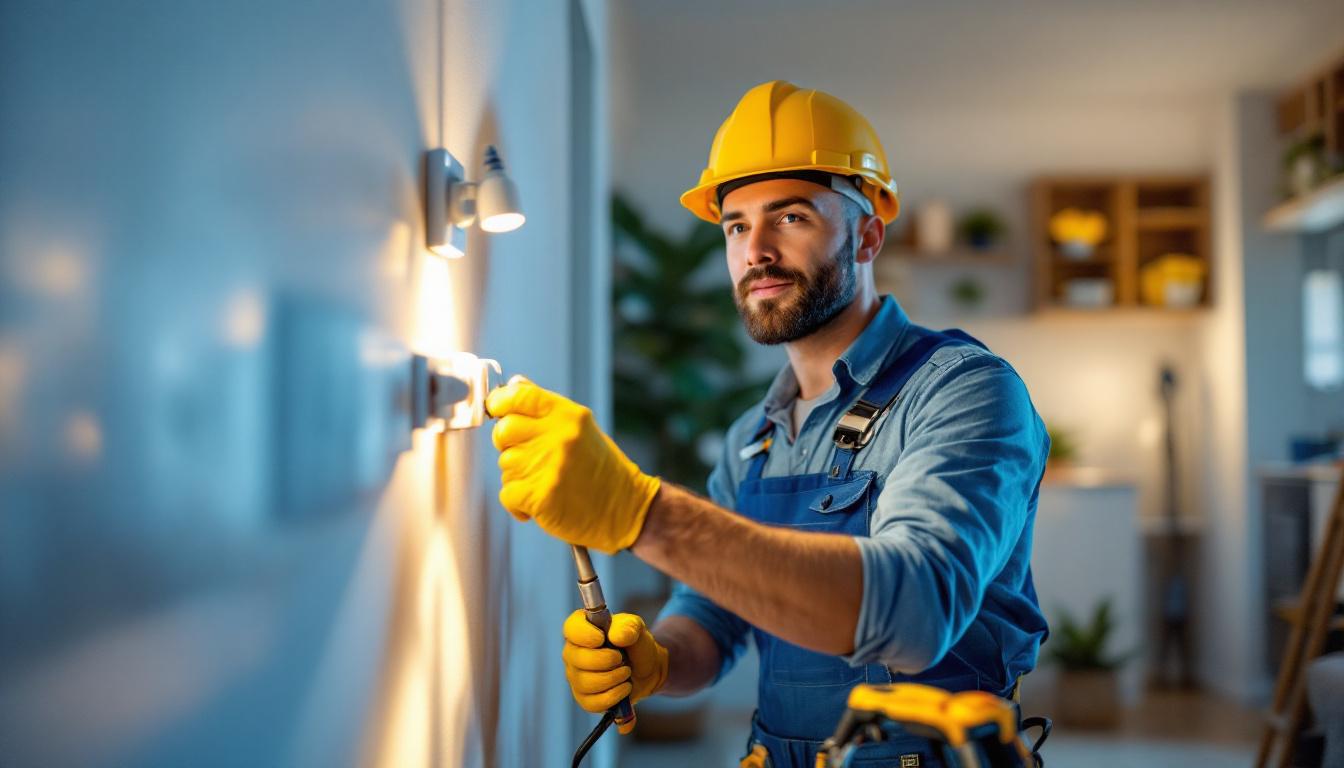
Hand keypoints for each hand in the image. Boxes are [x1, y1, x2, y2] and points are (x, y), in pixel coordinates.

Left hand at [486, 376, 660, 553]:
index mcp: (568, 416)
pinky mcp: (541, 496)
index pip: (519, 396)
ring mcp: (549, 466)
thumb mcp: (580, 428)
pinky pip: (507, 493)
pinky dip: (518, 502)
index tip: (496, 408)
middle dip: (508, 444)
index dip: (500, 401)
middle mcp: (559, 437)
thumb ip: (545, 408)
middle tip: (528, 456)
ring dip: (518, 476)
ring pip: (505, 464)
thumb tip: (514, 386)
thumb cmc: (601, 469)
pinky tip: (539, 501)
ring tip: (544, 481)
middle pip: (504, 430)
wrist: (625, 508)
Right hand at [562, 609, 668, 717]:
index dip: (584, 634)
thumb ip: (628, 627)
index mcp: (581, 630)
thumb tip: (616, 636)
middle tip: (622, 658)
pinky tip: (625, 687)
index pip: (571, 628)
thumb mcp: (636, 629)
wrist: (648, 669)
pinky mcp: (584, 698)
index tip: (601, 638)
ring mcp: (576, 677)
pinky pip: (592, 703)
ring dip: (613, 678)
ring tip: (626, 672)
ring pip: (586, 683)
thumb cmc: (636, 644)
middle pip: (577, 659)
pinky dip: (614, 696)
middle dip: (606, 660)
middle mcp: (572, 653)